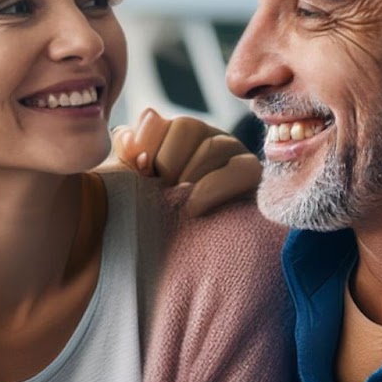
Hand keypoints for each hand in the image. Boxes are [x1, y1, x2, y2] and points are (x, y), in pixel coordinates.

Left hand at [110, 109, 260, 215]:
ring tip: (179, 201)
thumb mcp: (132, 183)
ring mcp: (232, 154)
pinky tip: (196, 206)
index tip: (140, 170)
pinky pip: (242, 170)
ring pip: (214, 145)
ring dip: (190, 174)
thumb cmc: (151, 219)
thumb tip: (134, 129)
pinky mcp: (253, 177)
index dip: (146, 142)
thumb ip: (128, 152)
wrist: (173, 260)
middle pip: (187, 127)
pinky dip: (215, 186)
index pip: (158, 121)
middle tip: (162, 189)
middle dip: (167, 161)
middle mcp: (204, 138)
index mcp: (171, 136)